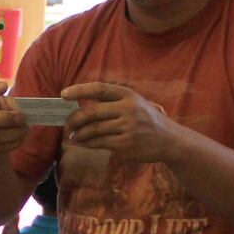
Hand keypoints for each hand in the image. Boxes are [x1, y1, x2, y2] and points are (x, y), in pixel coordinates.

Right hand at [0, 81, 29, 160]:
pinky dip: (13, 144)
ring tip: (26, 130)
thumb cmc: (4, 119)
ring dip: (14, 133)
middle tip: (21, 118)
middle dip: (5, 119)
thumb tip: (22, 115)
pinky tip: (20, 139)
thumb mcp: (9, 108)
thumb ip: (15, 108)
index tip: (5, 86)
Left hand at [62, 82, 181, 163]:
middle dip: (75, 119)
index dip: (80, 90)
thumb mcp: (136, 104)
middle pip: (92, 112)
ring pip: (94, 130)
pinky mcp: (126, 144)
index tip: (63, 95)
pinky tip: (83, 143)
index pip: (99, 89)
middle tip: (66, 124)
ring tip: (72, 136)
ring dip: (79, 134)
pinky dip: (88, 143)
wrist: (170, 140)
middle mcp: (128, 109)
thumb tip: (81, 107)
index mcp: (129, 95)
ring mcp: (128, 127)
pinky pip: (100, 143)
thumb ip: (113, 103)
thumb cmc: (147, 120)